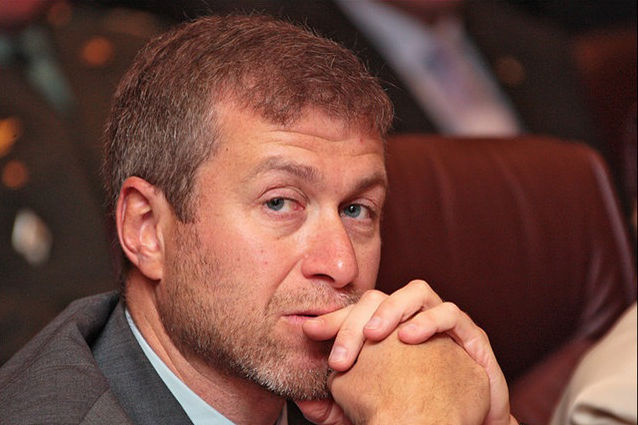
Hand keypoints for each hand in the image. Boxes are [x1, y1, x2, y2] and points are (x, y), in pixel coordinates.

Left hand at [296, 280, 516, 424]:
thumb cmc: (412, 419)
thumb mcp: (366, 415)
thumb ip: (337, 407)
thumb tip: (303, 402)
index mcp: (388, 332)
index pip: (357, 314)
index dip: (334, 319)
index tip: (310, 331)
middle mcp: (413, 321)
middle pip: (381, 299)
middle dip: (357, 319)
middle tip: (340, 356)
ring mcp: (442, 324)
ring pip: (417, 293)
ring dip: (392, 309)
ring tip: (373, 336)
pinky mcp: (471, 335)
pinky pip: (450, 313)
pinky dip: (428, 320)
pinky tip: (408, 338)